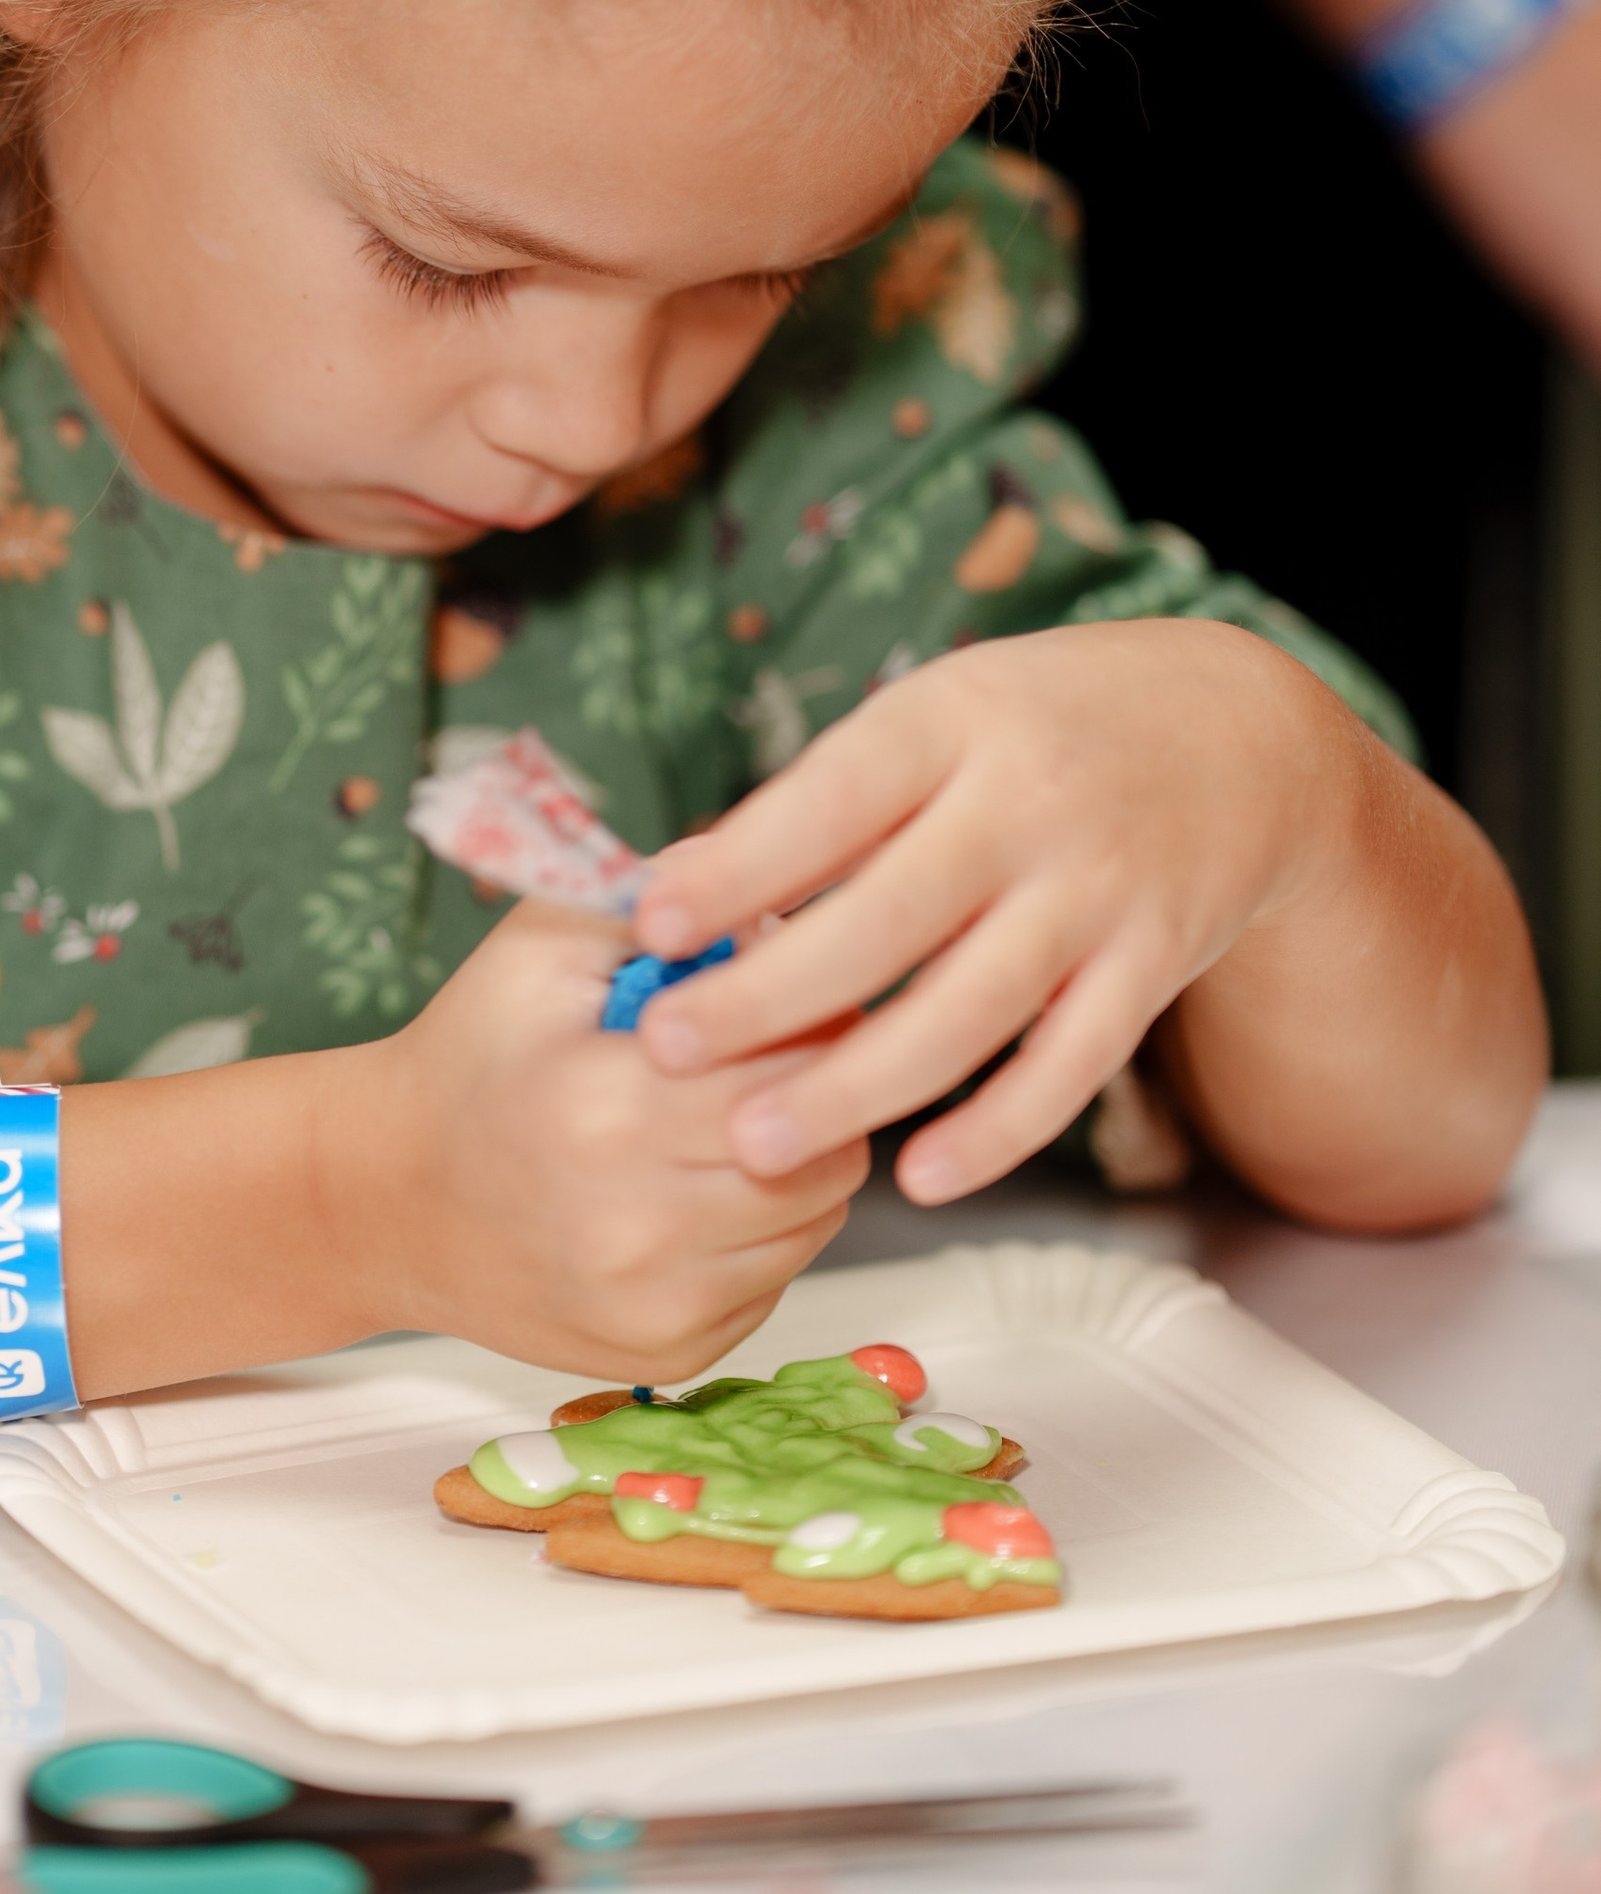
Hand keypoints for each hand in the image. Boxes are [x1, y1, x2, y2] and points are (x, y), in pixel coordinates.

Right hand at [352, 899, 866, 1379]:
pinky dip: (757, 1235)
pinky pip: (775, 1281)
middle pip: (826, 1157)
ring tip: (719, 1129)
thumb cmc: (473, 1056)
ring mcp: (653, 1305)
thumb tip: (778, 904)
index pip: (800, 1070)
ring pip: (815, 1224)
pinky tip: (691, 1195)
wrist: (388, 1195)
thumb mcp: (543, 944)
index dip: (811, 1025)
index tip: (782, 1007)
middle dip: (812, 1099)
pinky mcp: (666, 1353)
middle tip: (762, 1066)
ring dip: (792, 1169)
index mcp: (611, 1109)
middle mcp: (636, 1227)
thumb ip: (662, 901)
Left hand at [626, 622, 1361, 1206]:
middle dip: (769, 996)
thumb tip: (674, 885)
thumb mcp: (929, 719)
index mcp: (952, 723)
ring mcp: (1098, 894)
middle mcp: (1028, 806)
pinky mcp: (1151, 968)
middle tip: (667, 1050)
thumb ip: (812, 805)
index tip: (652, 923)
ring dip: (857, 1087)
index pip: (832, 799)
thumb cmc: (1037, 729)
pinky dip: (994, 1131)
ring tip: (756, 1143)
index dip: (742, 867)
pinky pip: (1068, 1068)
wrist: (1240, 738)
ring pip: (969, 1012)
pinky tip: (917, 1175)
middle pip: (888, 921)